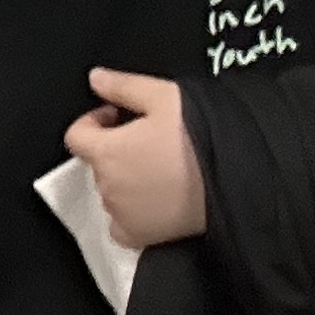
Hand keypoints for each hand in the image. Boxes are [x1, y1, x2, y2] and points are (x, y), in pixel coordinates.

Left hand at [63, 69, 205, 247]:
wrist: (239, 180)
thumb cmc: (202, 136)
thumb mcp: (165, 97)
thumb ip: (124, 86)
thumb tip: (96, 78)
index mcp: (106, 151)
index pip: (76, 136)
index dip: (94, 121)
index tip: (117, 116)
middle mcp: (106, 185)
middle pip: (98, 163)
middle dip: (116, 149)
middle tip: (151, 140)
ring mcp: (121, 214)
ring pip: (112, 191)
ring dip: (126, 178)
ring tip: (162, 168)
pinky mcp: (140, 236)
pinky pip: (121, 224)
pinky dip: (131, 212)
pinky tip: (156, 199)